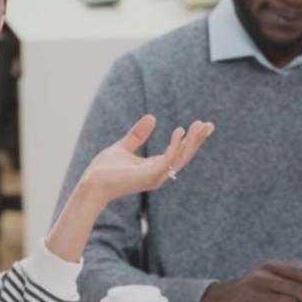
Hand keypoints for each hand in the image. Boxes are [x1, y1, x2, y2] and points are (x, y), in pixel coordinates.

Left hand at [77, 114, 213, 206]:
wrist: (91, 184)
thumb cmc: (104, 171)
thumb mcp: (123, 147)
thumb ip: (137, 135)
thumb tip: (152, 117)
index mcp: (154, 168)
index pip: (178, 153)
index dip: (190, 140)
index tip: (201, 125)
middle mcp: (159, 174)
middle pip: (184, 156)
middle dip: (197, 141)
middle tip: (209, 125)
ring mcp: (155, 176)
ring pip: (180, 158)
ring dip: (191, 142)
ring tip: (200, 125)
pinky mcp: (148, 176)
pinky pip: (167, 159)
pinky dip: (175, 146)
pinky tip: (180, 131)